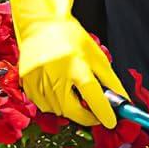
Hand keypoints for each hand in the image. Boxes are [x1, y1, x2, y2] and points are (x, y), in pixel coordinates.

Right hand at [6, 0, 126, 128]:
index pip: (92, 94)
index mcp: (76, 64)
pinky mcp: (26, 83)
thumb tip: (122, 100)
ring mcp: (38, 79)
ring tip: (76, 96)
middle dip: (87, 118)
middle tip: (96, 116)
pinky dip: (54, 105)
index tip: (111, 121)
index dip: (103, 111)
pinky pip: (43, 105)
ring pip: (57, 110)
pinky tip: (60, 93)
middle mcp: (56, 73)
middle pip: (72, 109)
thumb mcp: (96, 55)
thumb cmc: (71, 38)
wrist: (41, 25)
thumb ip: (109, 80)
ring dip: (70, 110)